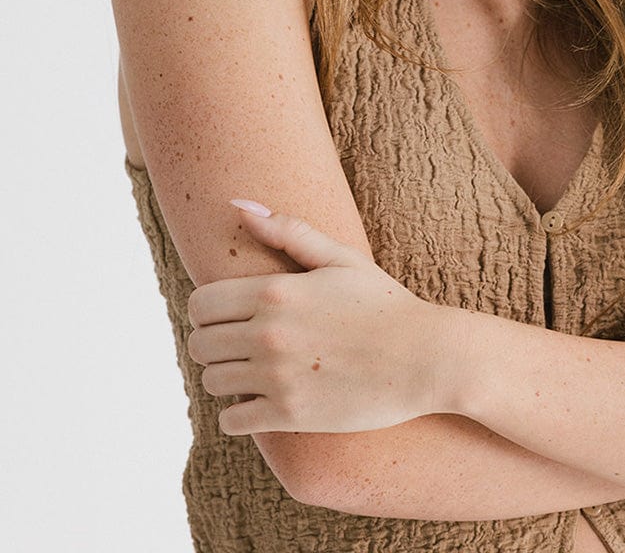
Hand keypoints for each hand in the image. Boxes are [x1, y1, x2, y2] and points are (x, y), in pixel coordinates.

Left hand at [186, 205, 444, 436]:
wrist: (425, 357)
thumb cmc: (384, 304)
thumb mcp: (339, 258)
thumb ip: (287, 230)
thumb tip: (239, 203)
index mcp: (276, 292)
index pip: (201, 303)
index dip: (205, 311)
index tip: (225, 316)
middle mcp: (269, 334)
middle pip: (199, 344)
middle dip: (211, 343)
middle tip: (236, 345)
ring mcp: (278, 377)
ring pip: (211, 381)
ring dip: (225, 376)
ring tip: (251, 371)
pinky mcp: (290, 416)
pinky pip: (231, 420)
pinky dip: (239, 413)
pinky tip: (261, 401)